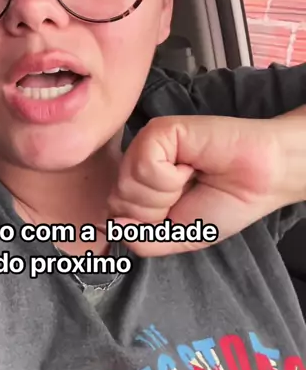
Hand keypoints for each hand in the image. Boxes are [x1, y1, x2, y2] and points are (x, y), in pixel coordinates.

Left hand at [106, 114, 294, 256]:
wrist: (258, 181)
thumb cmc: (223, 204)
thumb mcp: (177, 237)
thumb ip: (141, 238)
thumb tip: (111, 226)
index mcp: (138, 188)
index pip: (115, 216)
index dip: (146, 226)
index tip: (177, 213)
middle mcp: (136, 164)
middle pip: (118, 202)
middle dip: (156, 211)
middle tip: (186, 194)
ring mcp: (144, 146)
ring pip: (127, 185)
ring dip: (166, 193)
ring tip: (190, 178)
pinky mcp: (157, 131)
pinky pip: (144, 166)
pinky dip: (171, 176)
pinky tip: (190, 165)